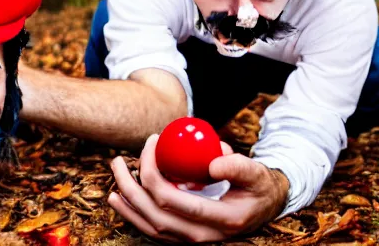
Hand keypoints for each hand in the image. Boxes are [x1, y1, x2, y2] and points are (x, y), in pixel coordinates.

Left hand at [108, 134, 289, 242]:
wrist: (265, 207)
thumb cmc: (258, 185)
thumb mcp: (256, 172)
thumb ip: (238, 166)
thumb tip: (212, 163)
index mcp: (221, 220)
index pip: (173, 200)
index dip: (154, 172)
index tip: (152, 143)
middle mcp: (204, 236)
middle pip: (155, 215)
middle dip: (131, 187)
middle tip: (119, 160)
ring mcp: (193, 240)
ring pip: (151, 228)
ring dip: (127, 204)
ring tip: (114, 179)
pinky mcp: (185, 238)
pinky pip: (155, 230)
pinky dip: (135, 216)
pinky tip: (122, 199)